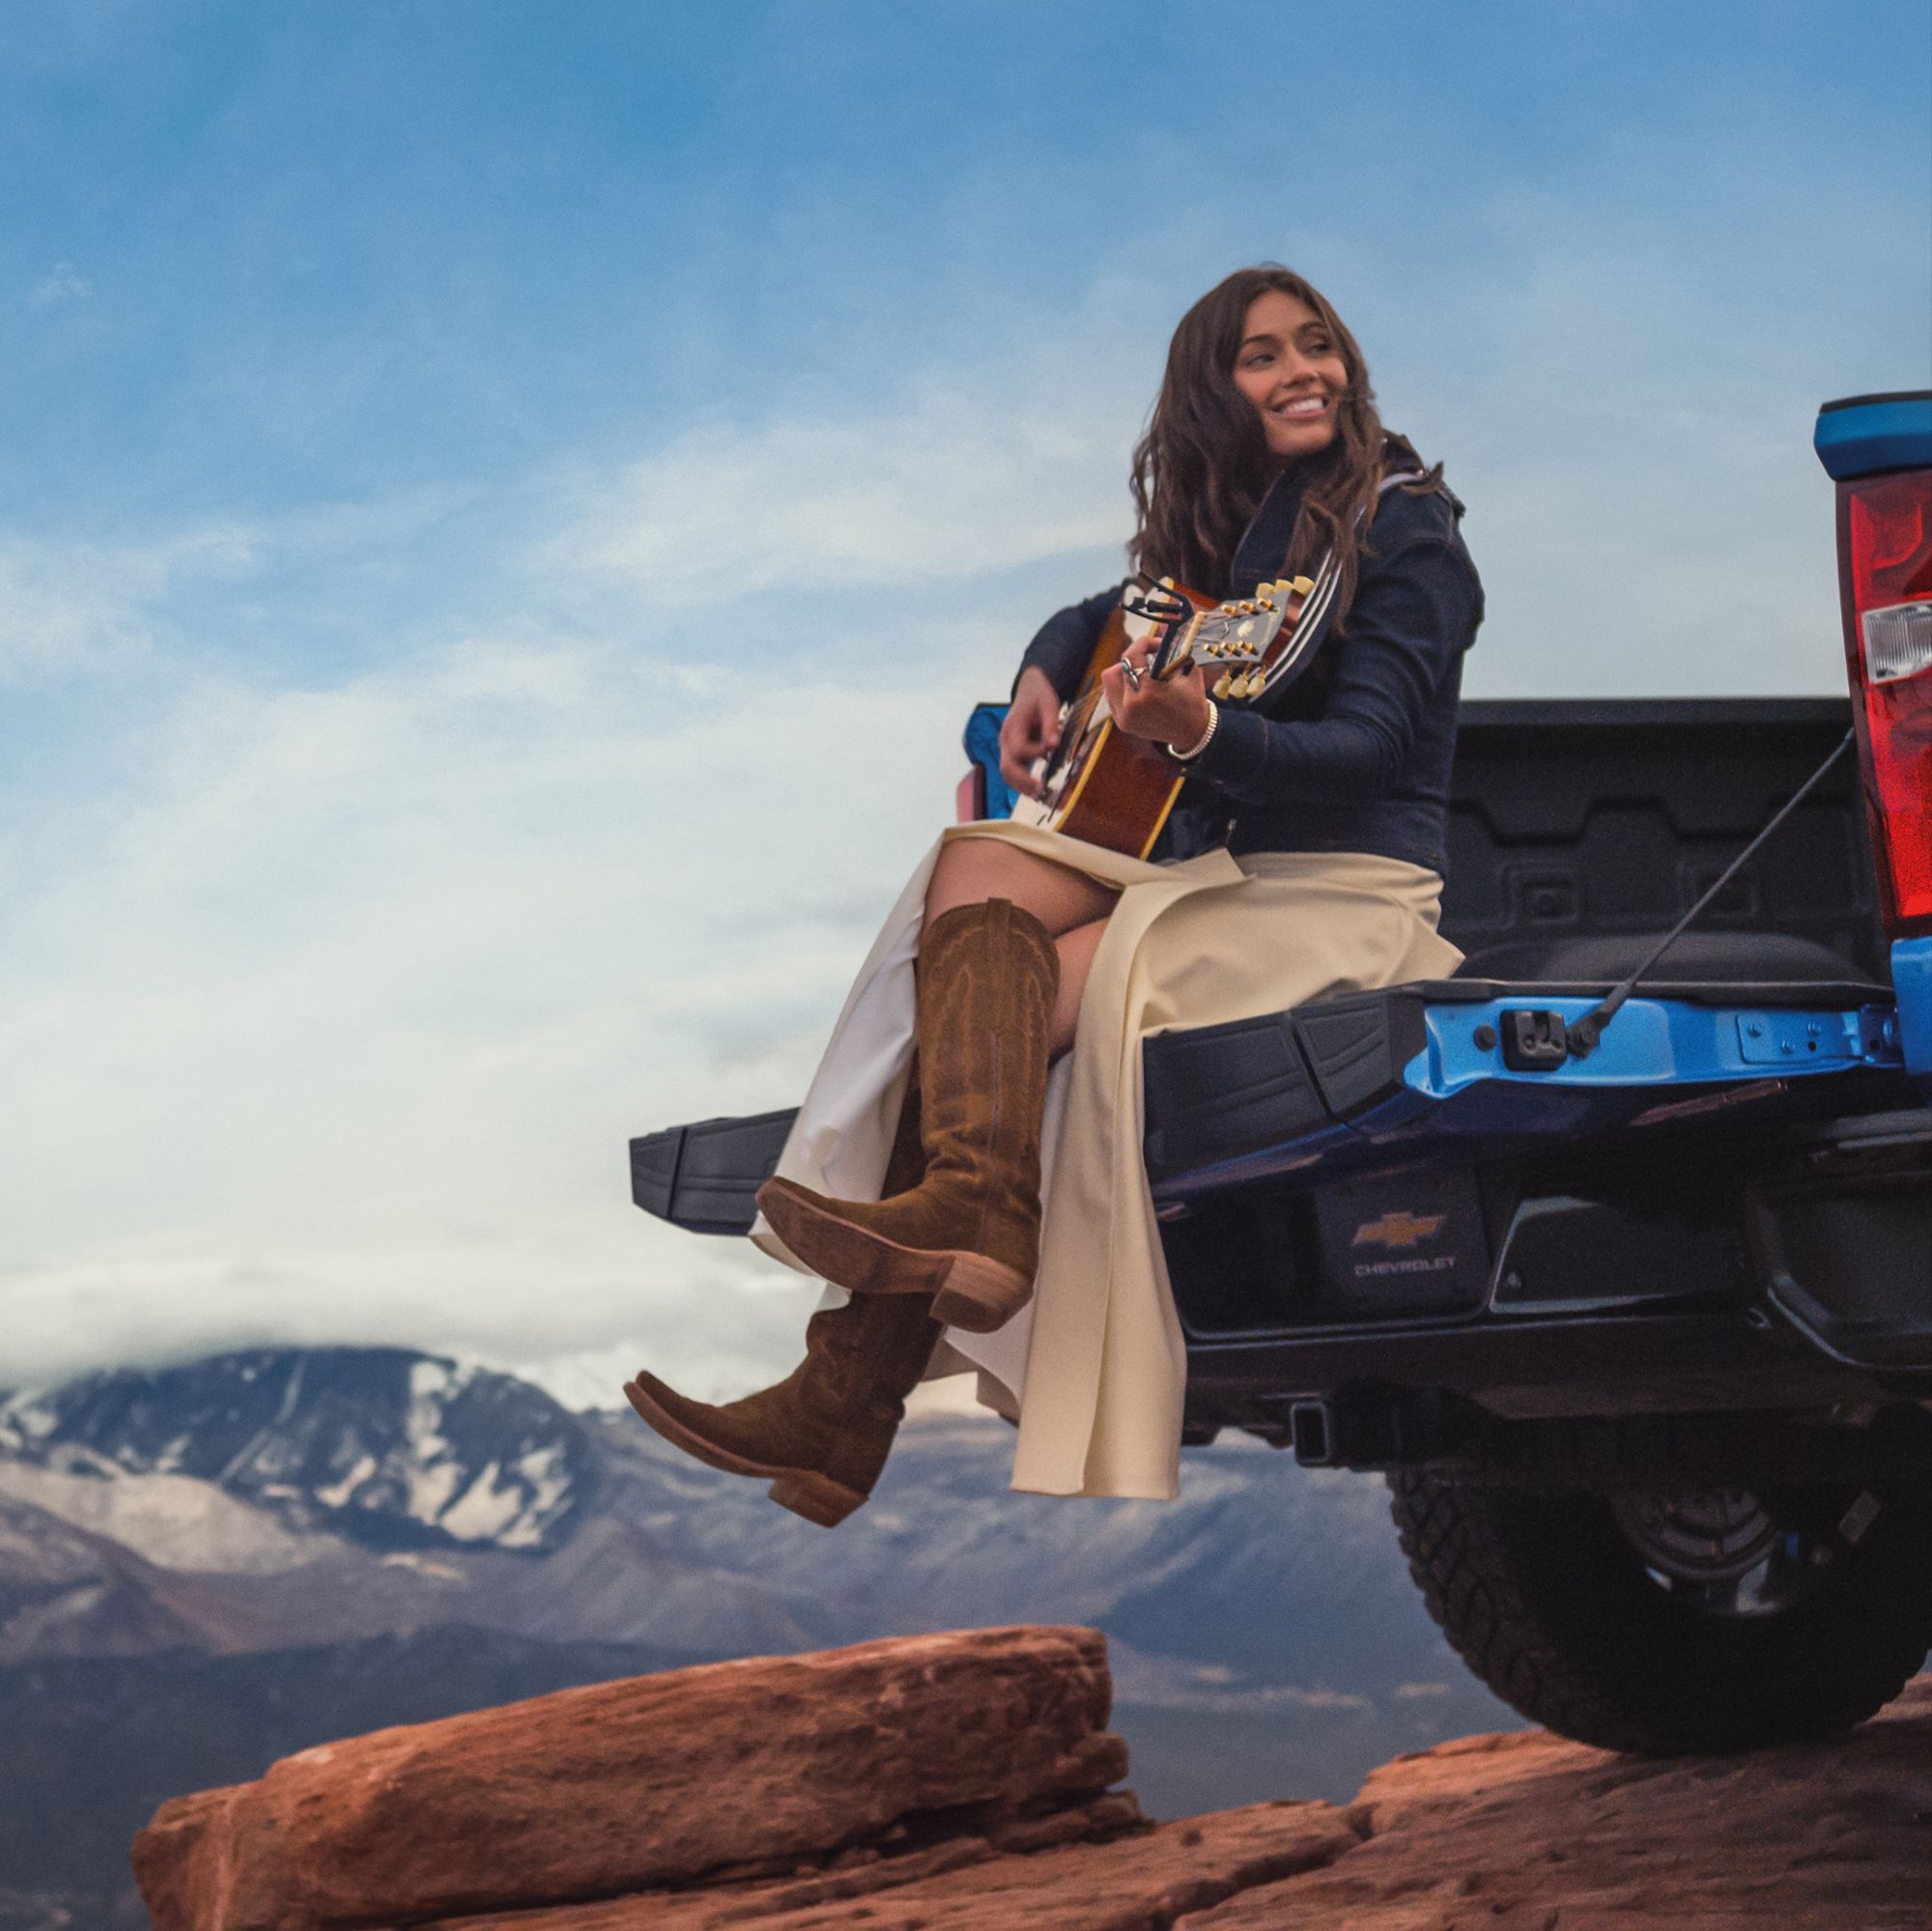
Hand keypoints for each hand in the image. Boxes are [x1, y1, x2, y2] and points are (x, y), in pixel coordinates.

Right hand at [1000, 668, 1062, 798]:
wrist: (1029, 690)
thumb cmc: (1039, 696)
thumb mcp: (1048, 703)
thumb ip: (1050, 724)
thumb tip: (1053, 745)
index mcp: (1012, 726)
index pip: (1018, 748)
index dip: (1034, 752)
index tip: (1051, 749)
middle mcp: (1005, 740)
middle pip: (1006, 767)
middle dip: (1022, 781)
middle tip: (1040, 791)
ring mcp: (1007, 748)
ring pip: (1007, 774)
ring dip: (1021, 787)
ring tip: (1040, 796)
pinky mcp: (1013, 754)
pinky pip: (1013, 773)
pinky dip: (1022, 784)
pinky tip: (1038, 791)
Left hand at [1101, 634, 1210, 749]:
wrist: (1192, 733)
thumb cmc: (1193, 700)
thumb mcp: (1190, 669)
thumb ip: (1176, 646)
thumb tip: (1167, 624)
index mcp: (1149, 692)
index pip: (1132, 655)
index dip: (1144, 643)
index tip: (1155, 644)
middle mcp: (1131, 706)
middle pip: (1118, 667)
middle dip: (1133, 658)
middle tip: (1147, 659)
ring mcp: (1124, 716)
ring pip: (1109, 681)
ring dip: (1124, 673)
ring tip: (1141, 673)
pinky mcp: (1122, 723)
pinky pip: (1112, 696)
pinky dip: (1123, 688)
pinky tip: (1138, 688)